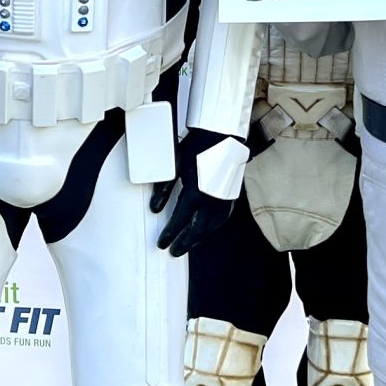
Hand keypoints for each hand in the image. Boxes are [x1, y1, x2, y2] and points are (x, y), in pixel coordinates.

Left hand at [151, 130, 246, 255]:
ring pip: (211, 227)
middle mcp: (211, 200)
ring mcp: (223, 198)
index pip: (180, 222)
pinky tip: (206, 229)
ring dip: (198, 238)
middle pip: (197, 230)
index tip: (162, 243)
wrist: (222, 134)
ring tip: (188, 243)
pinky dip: (212, 227)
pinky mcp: (231, 194)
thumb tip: (154, 208)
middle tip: (174, 251)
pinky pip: (221, 217)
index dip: (170, 235)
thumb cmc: (196, 146)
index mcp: (195, 193)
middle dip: (184, 243)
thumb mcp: (174, 165)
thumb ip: (163, 188)